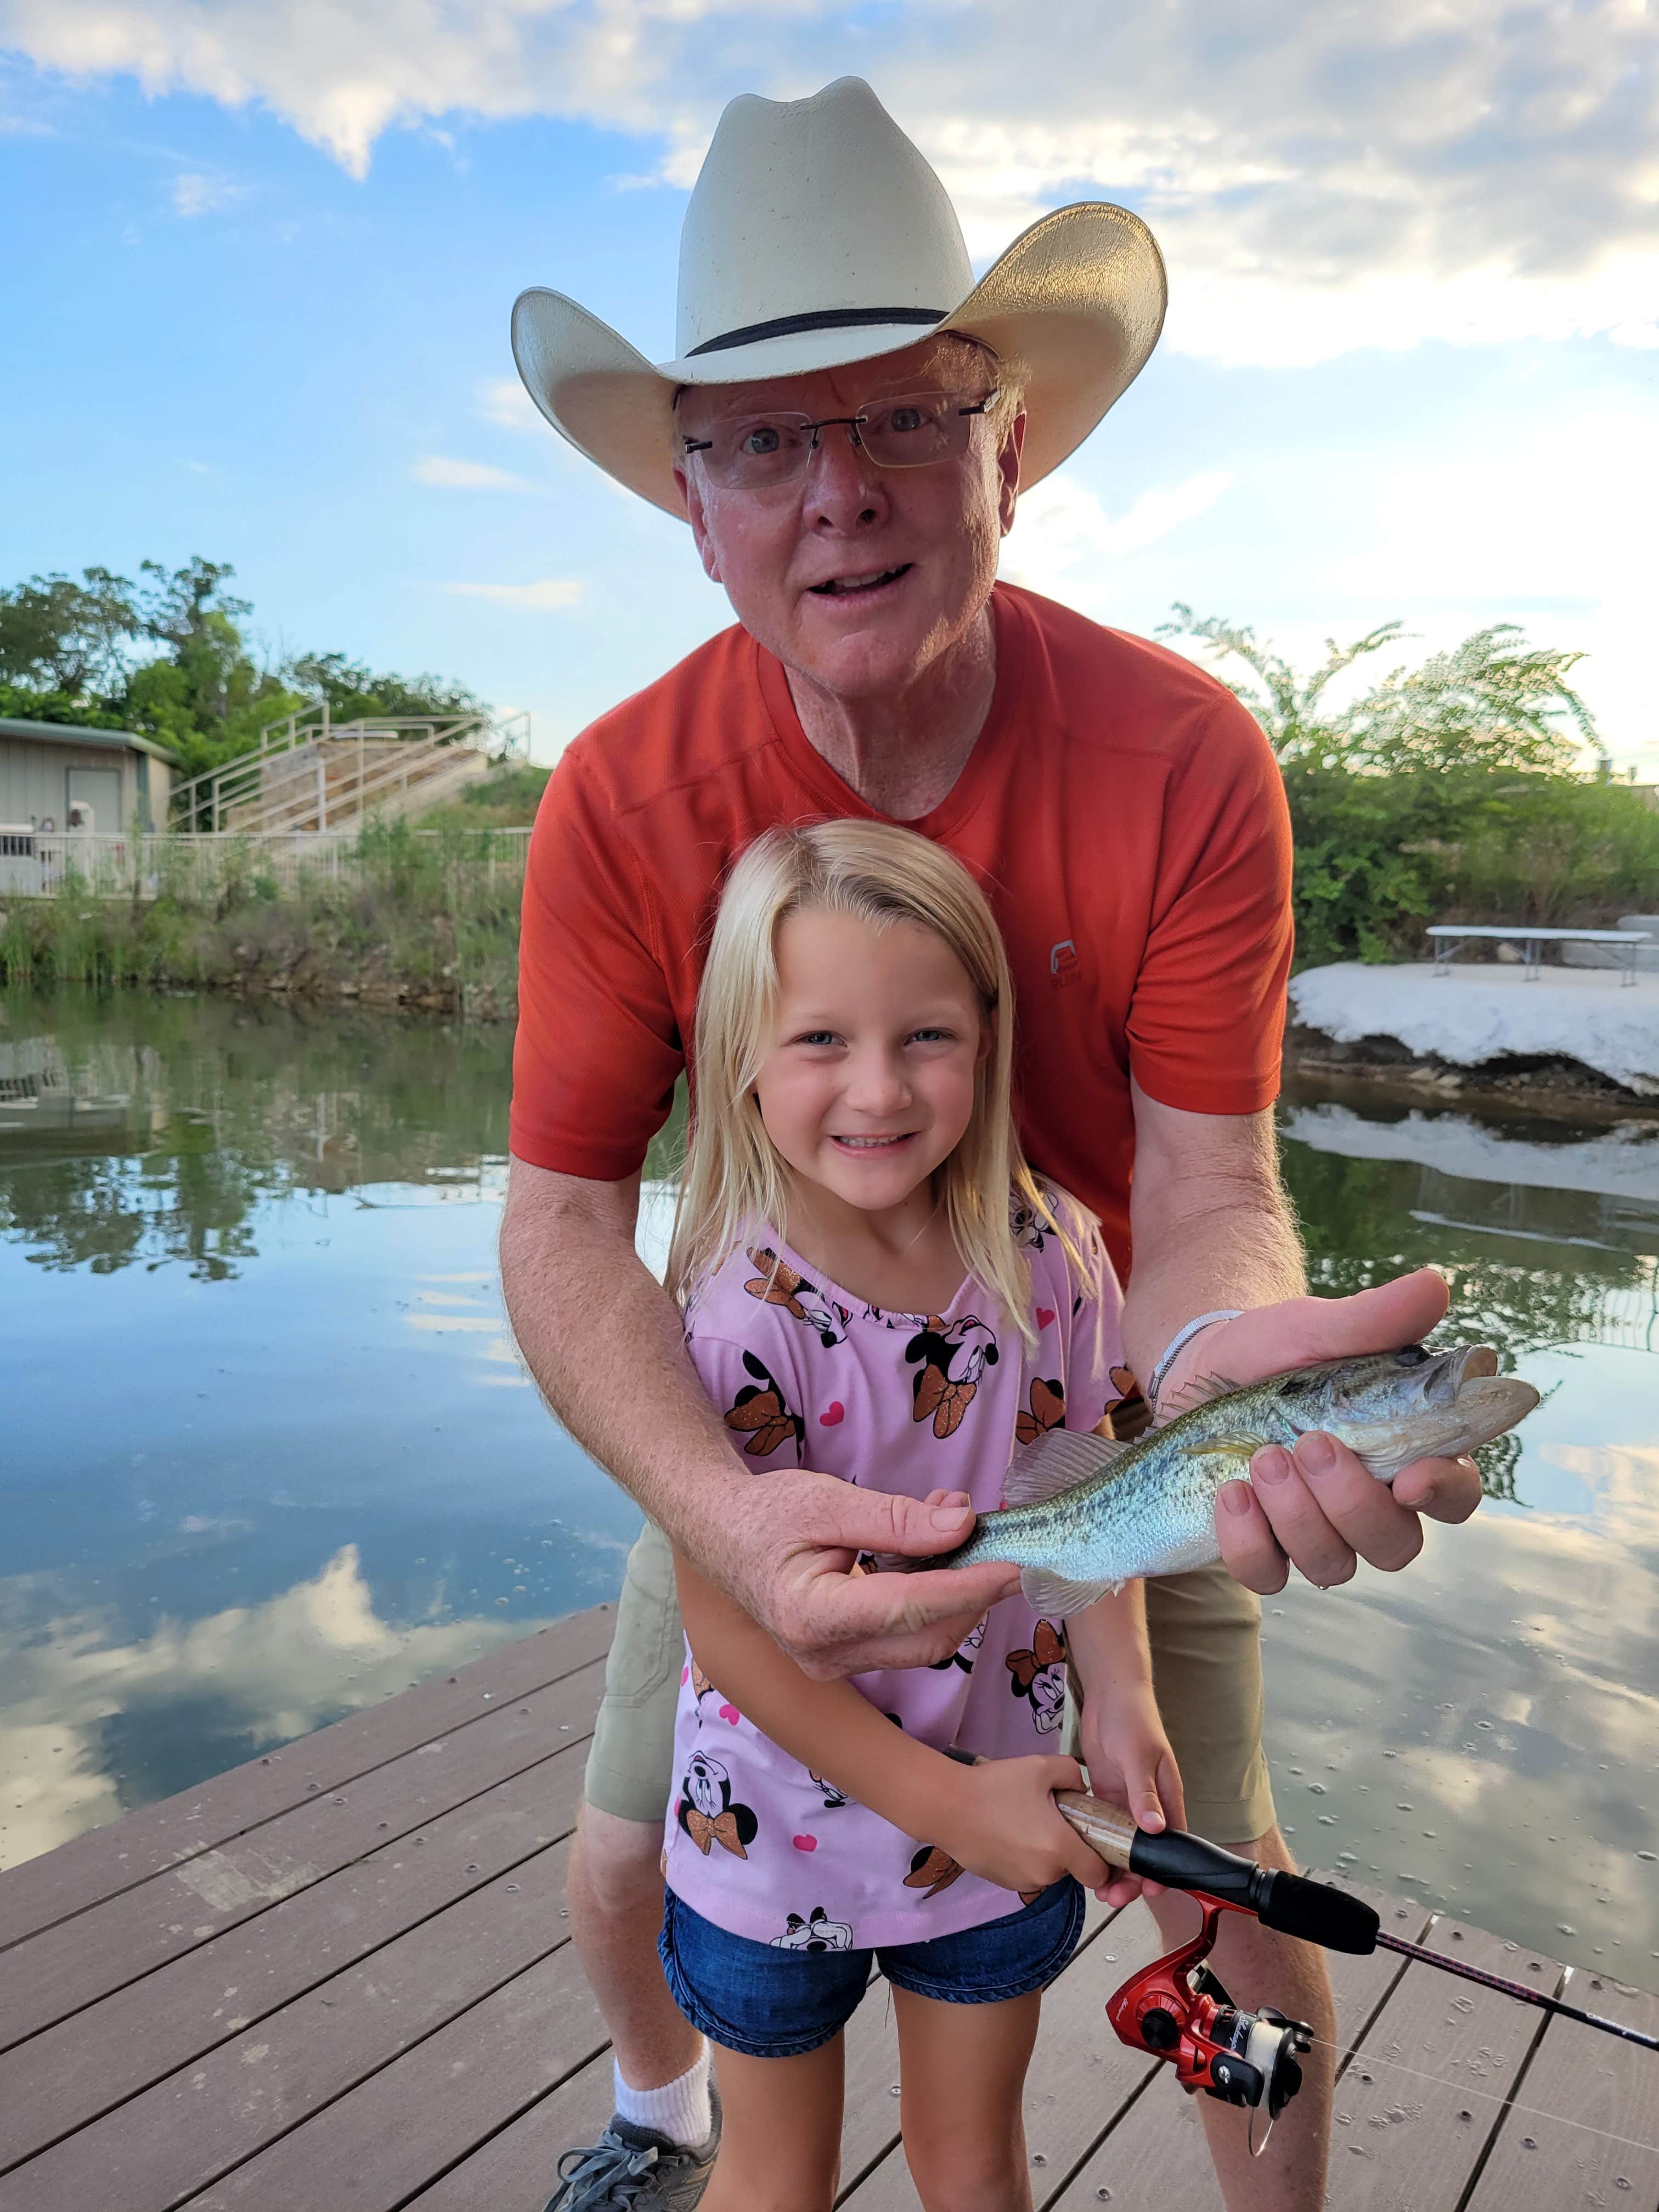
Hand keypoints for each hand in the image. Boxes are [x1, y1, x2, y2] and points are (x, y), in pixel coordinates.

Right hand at [719, 1469, 1018, 1681]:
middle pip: (926, 1639)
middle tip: (999, 1541)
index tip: (1013, 1566)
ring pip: (922, 1642)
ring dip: (955, 1592)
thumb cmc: (764, 1514)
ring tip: (957, 1525)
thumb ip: (895, 1519)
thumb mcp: (827, 1502)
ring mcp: (835, 1664)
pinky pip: (905, 1636)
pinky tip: (934, 1549)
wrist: (719, 1535)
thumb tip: (962, 1524)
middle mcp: (824, 1656)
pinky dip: (932, 1597)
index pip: (908, 1609)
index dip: (968, 1589)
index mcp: (810, 1616)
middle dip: (973, 1595)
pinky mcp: (846, 1657)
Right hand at [933, 1754, 1108, 1898]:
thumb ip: (1074, 1774)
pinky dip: (1024, 1858)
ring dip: (1045, 1853)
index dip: (1101, 1858)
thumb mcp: (1041, 1766)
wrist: (947, 1806)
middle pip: (1072, 1869)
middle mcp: (1045, 1874)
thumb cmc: (995, 1786)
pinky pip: (1026, 1873)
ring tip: (1023, 1821)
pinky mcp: (1003, 1883)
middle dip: (1068, 1846)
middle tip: (1049, 1816)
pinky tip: (1007, 1833)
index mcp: (1060, 1849)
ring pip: (1049, 1871)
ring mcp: (1022, 1883)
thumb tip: (1082, 1790)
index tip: (1090, 1837)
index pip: (1099, 1874)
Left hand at [1076, 1685, 1185, 1906]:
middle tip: (1110, 1896)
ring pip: (1122, 1845)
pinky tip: (1081, 1858)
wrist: (1111, 1695)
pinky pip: (1103, 1827)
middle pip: (1143, 1852)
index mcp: (1167, 1799)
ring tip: (1095, 1886)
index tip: (1147, 1891)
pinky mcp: (1106, 1795)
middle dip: (1131, 1877)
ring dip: (1111, 1866)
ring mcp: (1125, 1802)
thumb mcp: (1140, 1757)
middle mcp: (1148, 1806)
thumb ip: (1145, 1793)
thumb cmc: (1135, 1721)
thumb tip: (1154, 1829)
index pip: (1170, 1844)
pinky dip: (1096, 1844)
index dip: (1160, 1871)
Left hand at [1160, 1268, 1484, 1596]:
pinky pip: (1266, 1574)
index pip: (1456, 1493)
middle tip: (1311, 1443)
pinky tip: (1229, 1494)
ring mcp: (1317, 1533)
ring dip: (1297, 1516)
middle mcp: (1372, 1504)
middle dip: (1352, 1502)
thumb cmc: (1279, 1350)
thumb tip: (1435, 1286)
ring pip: (1333, 1564)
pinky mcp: (1262, 1548)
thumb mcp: (1320, 1327)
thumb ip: (1377, 1318)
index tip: (1411, 1477)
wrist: (1203, 1366)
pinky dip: (1247, 1541)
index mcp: (1407, 1452)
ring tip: (1262, 1457)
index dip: (1445, 1493)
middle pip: (1395, 1543)